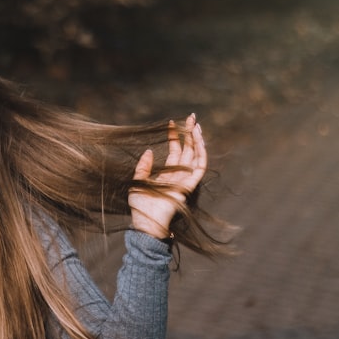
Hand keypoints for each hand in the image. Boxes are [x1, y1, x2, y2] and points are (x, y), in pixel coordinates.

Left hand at [128, 114, 206, 238]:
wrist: (145, 220)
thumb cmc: (140, 205)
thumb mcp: (137, 181)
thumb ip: (143, 166)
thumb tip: (149, 151)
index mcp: (167, 174)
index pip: (175, 152)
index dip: (174, 137)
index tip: (170, 123)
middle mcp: (179, 175)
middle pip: (188, 150)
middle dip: (190, 134)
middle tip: (191, 117)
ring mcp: (186, 180)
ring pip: (196, 156)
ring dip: (197, 140)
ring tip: (196, 124)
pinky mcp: (190, 185)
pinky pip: (200, 167)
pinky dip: (201, 153)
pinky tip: (199, 140)